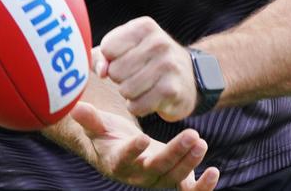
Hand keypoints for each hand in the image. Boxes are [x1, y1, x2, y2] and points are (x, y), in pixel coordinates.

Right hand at [71, 101, 219, 189]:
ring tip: (201, 141)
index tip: (141, 139)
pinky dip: (202, 186)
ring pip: (174, 177)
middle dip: (176, 153)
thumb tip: (76, 107)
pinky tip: (214, 172)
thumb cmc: (108, 136)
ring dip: (190, 162)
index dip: (132, 151)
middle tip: (193, 135)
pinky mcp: (172, 180)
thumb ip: (90, 118)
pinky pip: (188, 190)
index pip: (124, 159)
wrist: (121, 153)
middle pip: (157, 168)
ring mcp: (157, 179)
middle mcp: (138, 176)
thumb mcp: (98, 126)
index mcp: (118, 162)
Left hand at [94, 17, 197, 120]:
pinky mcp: (171, 90)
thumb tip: (100, 71)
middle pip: (115, 71)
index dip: (110, 60)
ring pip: (125, 90)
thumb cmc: (147, 60)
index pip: (108, 48)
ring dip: (129, 94)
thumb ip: (102, 56)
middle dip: (120, 79)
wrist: (189, 77)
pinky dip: (138, 107)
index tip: (124, 59)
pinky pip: (137, 106)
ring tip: (142, 87)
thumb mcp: (126, 48)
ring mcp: (167, 65)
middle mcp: (158, 42)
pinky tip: (150, 99)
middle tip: (134, 75)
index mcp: (144, 26)